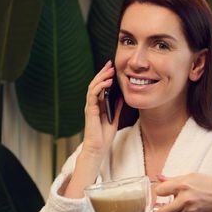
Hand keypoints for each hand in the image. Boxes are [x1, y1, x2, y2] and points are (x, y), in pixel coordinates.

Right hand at [64, 61, 123, 197]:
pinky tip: (107, 83)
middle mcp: (92, 104)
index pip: (100, 86)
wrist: (98, 147)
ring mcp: (90, 106)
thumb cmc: (104, 135)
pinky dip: (100, 87)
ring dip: (101, 77)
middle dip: (103, 73)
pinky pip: (93, 95)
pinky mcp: (90, 110)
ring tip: (109, 70)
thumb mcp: (114, 117)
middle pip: (95, 84)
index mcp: (98, 104)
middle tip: (110, 63)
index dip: (105, 76)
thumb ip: (116, 106)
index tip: (112, 67)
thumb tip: (121, 95)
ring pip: (93, 87)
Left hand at [153, 173, 211, 211]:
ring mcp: (189, 210)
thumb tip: (159, 177)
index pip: (160, 191)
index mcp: (183, 185)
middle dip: (156, 209)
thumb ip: (174, 178)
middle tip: (155, 206)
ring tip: (163, 208)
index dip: (158, 190)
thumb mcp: (193, 176)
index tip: (160, 190)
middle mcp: (185, 198)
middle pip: (162, 210)